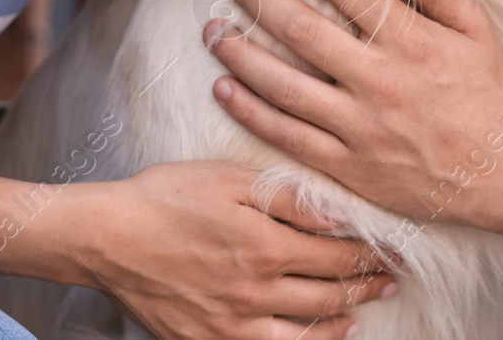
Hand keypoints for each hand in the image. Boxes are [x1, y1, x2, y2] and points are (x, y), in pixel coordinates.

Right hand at [70, 160, 395, 338]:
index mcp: (265, 245)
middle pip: (329, 297)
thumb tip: (337, 215)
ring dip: (340, 323)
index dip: (372, 253)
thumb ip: (288, 199)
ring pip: (304, 336)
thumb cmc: (166, 196)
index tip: (395, 249)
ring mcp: (231, 324)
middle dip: (365, 287)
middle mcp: (255, 292)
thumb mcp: (230, 179)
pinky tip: (311, 339)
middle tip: (389, 279)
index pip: (337, 254)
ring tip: (358, 312)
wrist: (106, 236)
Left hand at [204, 0, 502, 229]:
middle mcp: (378, 80)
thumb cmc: (492, 94)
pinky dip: (251, 111)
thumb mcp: (476, 28)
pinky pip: (288, 137)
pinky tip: (224, 90)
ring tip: (212, 30)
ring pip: (282, 84)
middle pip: (299, 28)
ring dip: (240, 53)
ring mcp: (359, 127)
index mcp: (409, 39)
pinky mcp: (349, 166)